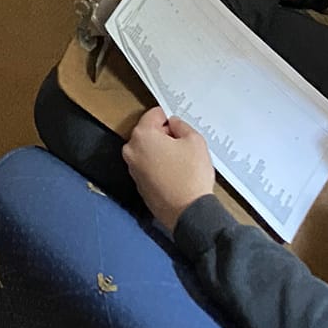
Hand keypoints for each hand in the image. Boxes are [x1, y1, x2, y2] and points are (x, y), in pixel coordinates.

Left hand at [123, 107, 214, 230]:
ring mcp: (133, 169)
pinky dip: (159, 167)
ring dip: (161, 152)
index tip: (179, 128)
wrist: (189, 213)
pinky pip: (148, 167)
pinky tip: (175, 175)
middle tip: (183, 147)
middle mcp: (132, 150)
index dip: (170, 119)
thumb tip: (174, 124)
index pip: (154, 114)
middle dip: (164, 136)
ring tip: (181, 163)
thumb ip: (181, 125)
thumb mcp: (195, 141)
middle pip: (148, 132)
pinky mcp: (138, 184)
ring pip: (148, 150)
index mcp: (142, 135)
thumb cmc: (191, 177)